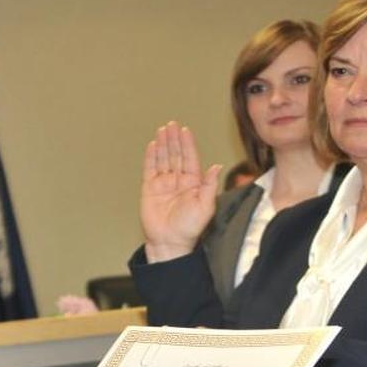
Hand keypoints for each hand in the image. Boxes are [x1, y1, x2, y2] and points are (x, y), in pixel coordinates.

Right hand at [140, 121, 221, 262]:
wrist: (170, 242)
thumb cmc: (190, 228)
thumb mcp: (205, 206)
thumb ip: (210, 185)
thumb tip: (217, 166)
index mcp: (193, 183)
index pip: (190, 158)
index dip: (187, 144)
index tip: (185, 130)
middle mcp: (178, 180)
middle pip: (176, 155)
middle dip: (174, 139)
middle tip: (172, 124)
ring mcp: (163, 183)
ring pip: (163, 158)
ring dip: (163, 144)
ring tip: (163, 130)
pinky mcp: (150, 188)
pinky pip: (150, 169)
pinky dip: (151, 157)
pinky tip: (152, 145)